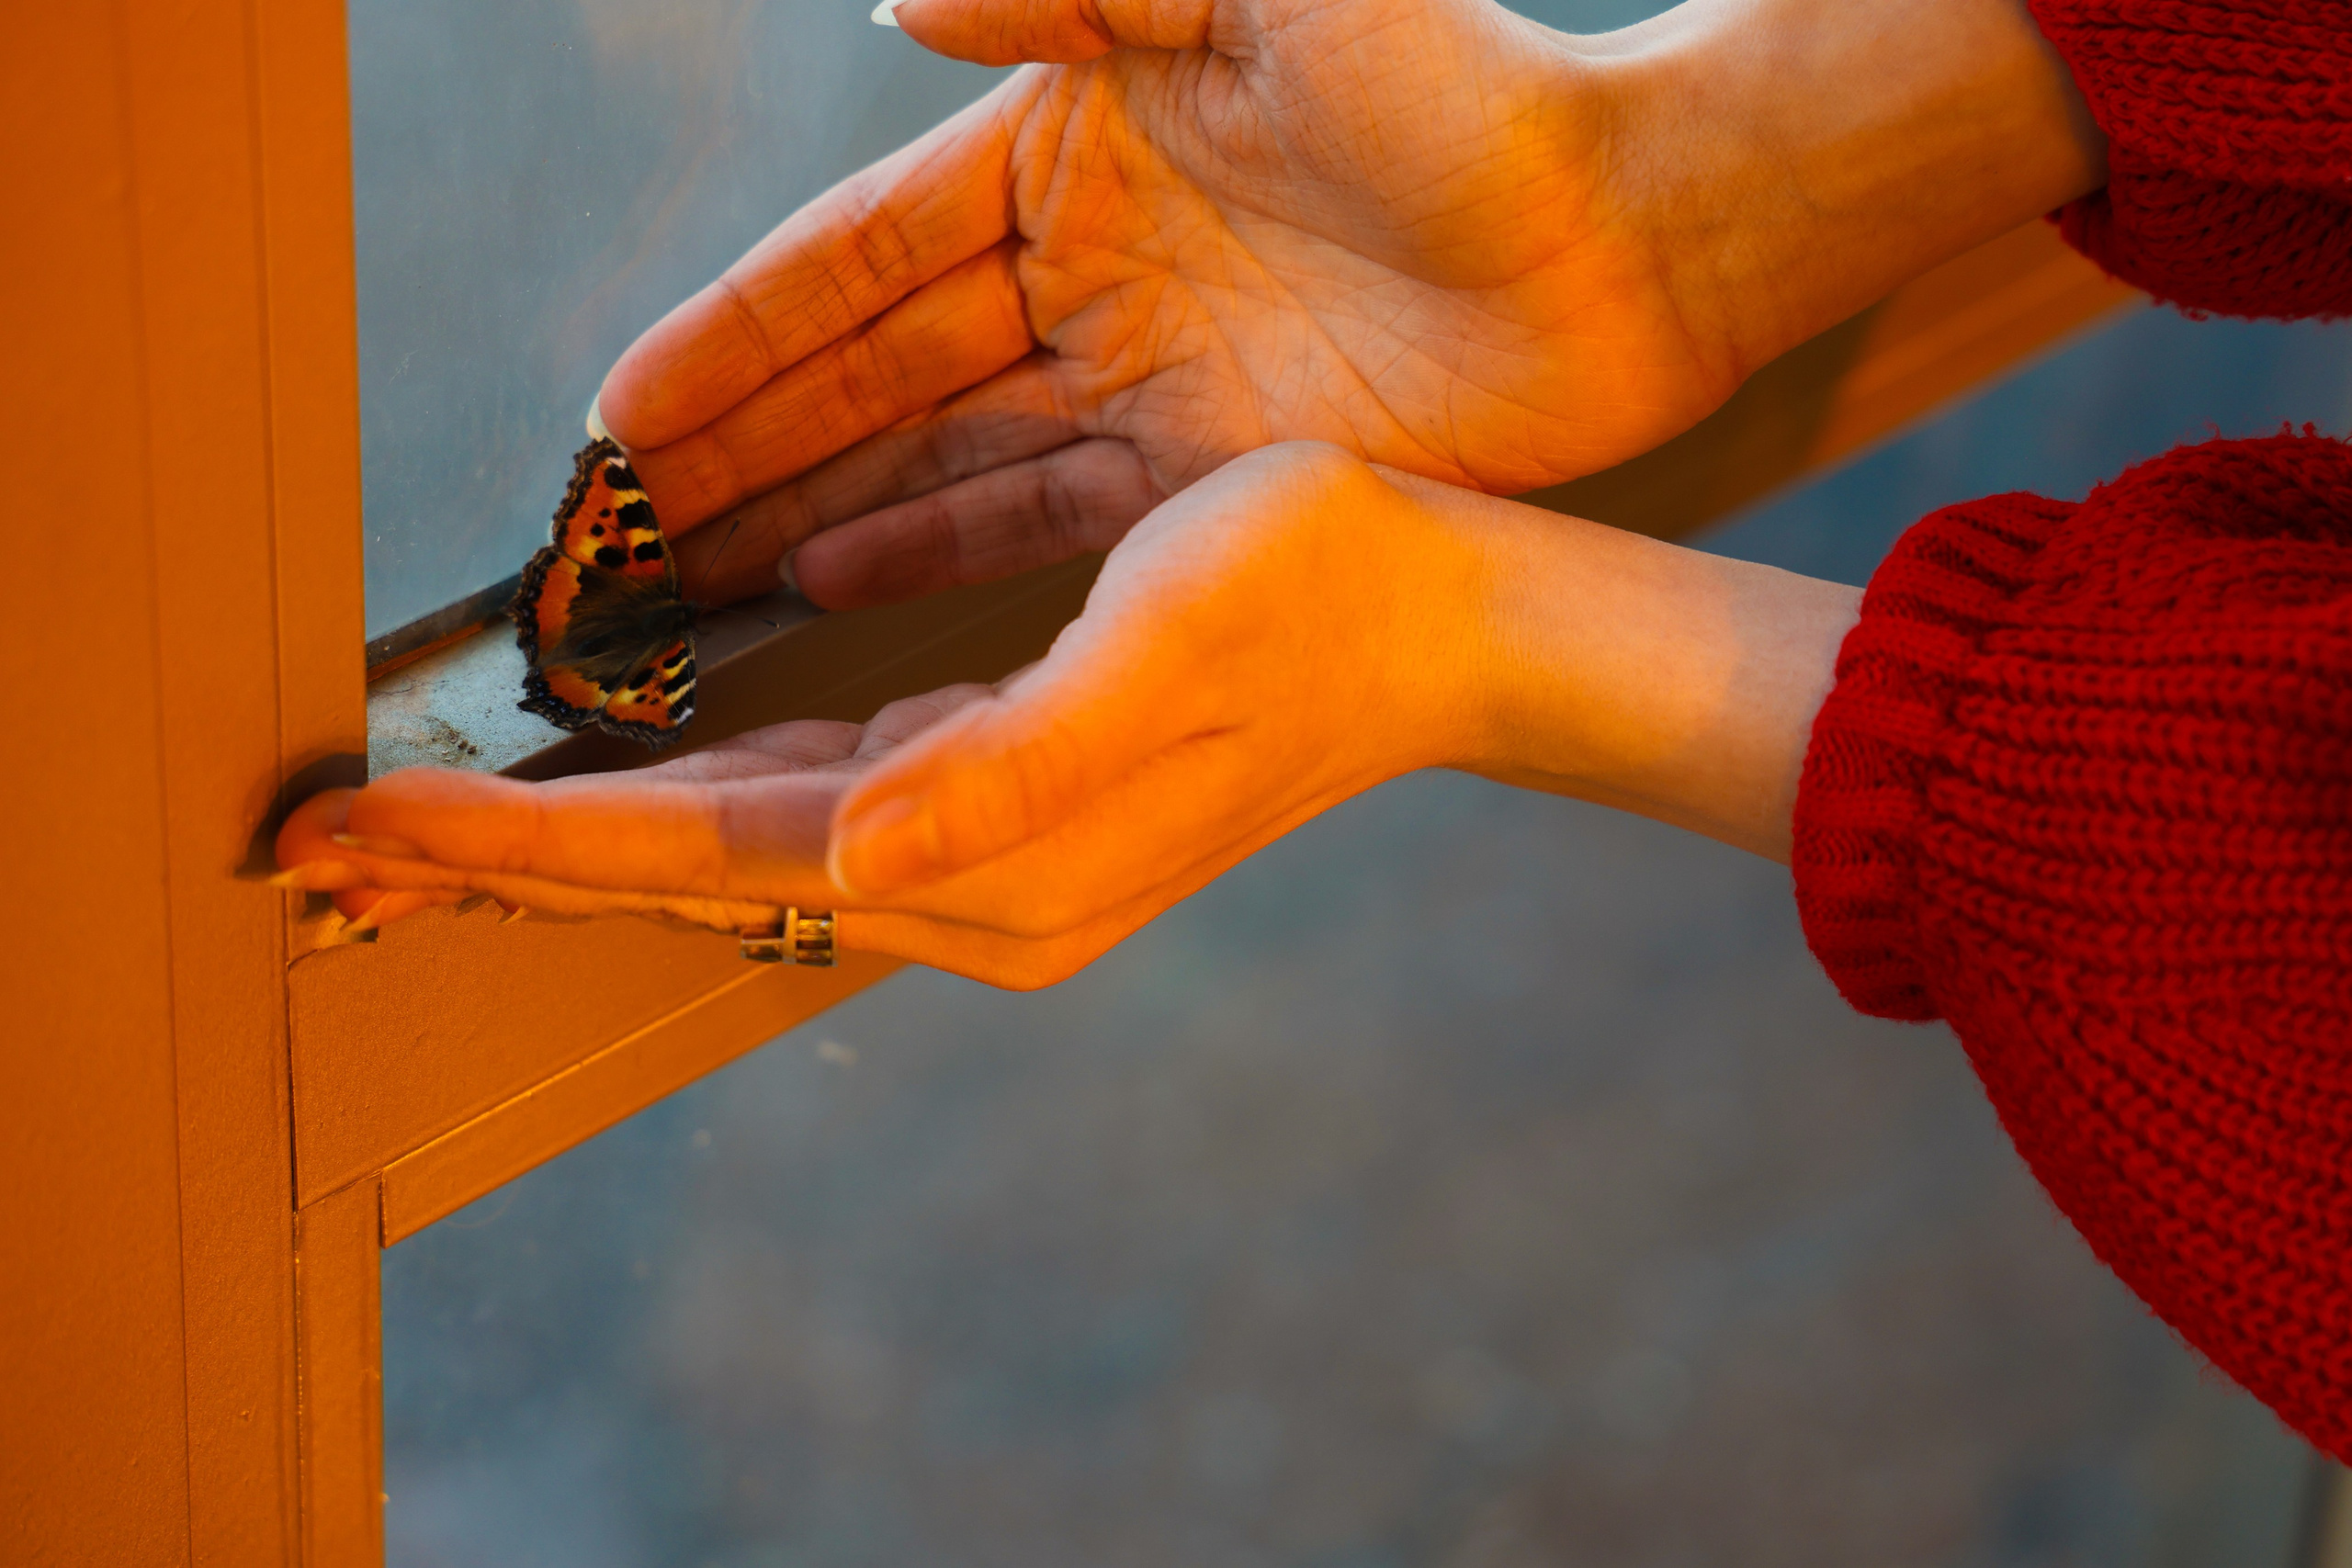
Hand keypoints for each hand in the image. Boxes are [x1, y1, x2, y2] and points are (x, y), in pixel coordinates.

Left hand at [279, 444, 1858, 986]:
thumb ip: (1006, 774)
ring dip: (571, 836)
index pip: (705, 857)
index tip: (370, 831)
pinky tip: (613, 779)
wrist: (1445, 621)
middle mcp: (964, 876)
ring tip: (426, 829)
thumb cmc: (1319, 601)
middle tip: (329, 858)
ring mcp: (979, 846)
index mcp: (989, 858)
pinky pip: (793, 804)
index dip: (528, 845)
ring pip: (724, 845)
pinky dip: (678, 792)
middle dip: (505, 865)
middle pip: (685, 874)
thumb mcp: (1163, 657)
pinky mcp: (994, 794)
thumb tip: (851, 859)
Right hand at [614, 0, 2103, 612]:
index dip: (732, 341)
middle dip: (740, 455)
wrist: (1643, 234)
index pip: (854, 260)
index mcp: (1067, 139)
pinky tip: (840, 587)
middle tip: (609, 543)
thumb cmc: (1473, 90)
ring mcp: (1141, 373)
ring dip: (815, 514)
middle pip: (869, 373)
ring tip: (693, 589)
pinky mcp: (1209, 467)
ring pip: (934, 455)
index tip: (615, 423)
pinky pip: (1040, 517)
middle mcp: (1084, 263)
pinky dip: (939, 549)